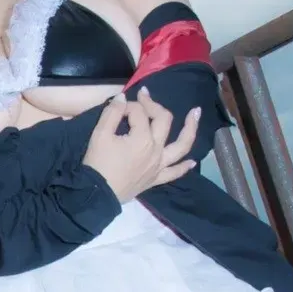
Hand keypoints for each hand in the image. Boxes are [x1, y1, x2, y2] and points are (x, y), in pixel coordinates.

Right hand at [82, 88, 201, 203]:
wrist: (96, 194)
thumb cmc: (97, 164)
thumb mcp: (99, 134)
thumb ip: (112, 112)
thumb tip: (123, 97)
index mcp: (143, 138)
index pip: (139, 112)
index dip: (127, 106)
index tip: (115, 109)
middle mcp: (157, 150)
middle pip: (164, 120)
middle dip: (154, 105)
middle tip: (144, 97)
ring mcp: (160, 165)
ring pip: (182, 145)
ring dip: (191, 128)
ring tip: (197, 113)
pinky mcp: (157, 179)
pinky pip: (174, 172)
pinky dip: (184, 166)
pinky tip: (192, 161)